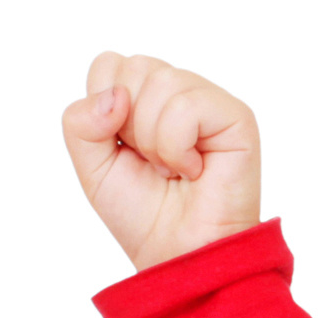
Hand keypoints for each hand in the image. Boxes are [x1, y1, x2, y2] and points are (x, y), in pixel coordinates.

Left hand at [64, 55, 265, 273]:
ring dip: (154, 140)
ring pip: (162, 82)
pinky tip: (193, 169)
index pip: (109, 64)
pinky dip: (177, 147)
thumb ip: (80, 123)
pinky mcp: (237, 117)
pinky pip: (187, 107)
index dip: (103, 107)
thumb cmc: (142, 213)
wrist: (178, 254)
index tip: (123, 148)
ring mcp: (211, 101)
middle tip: (150, 161)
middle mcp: (181, 92)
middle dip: (129, 124)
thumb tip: (117, 95)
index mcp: (146, 97)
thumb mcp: (91, 165)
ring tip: (172, 168)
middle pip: (134, 66)